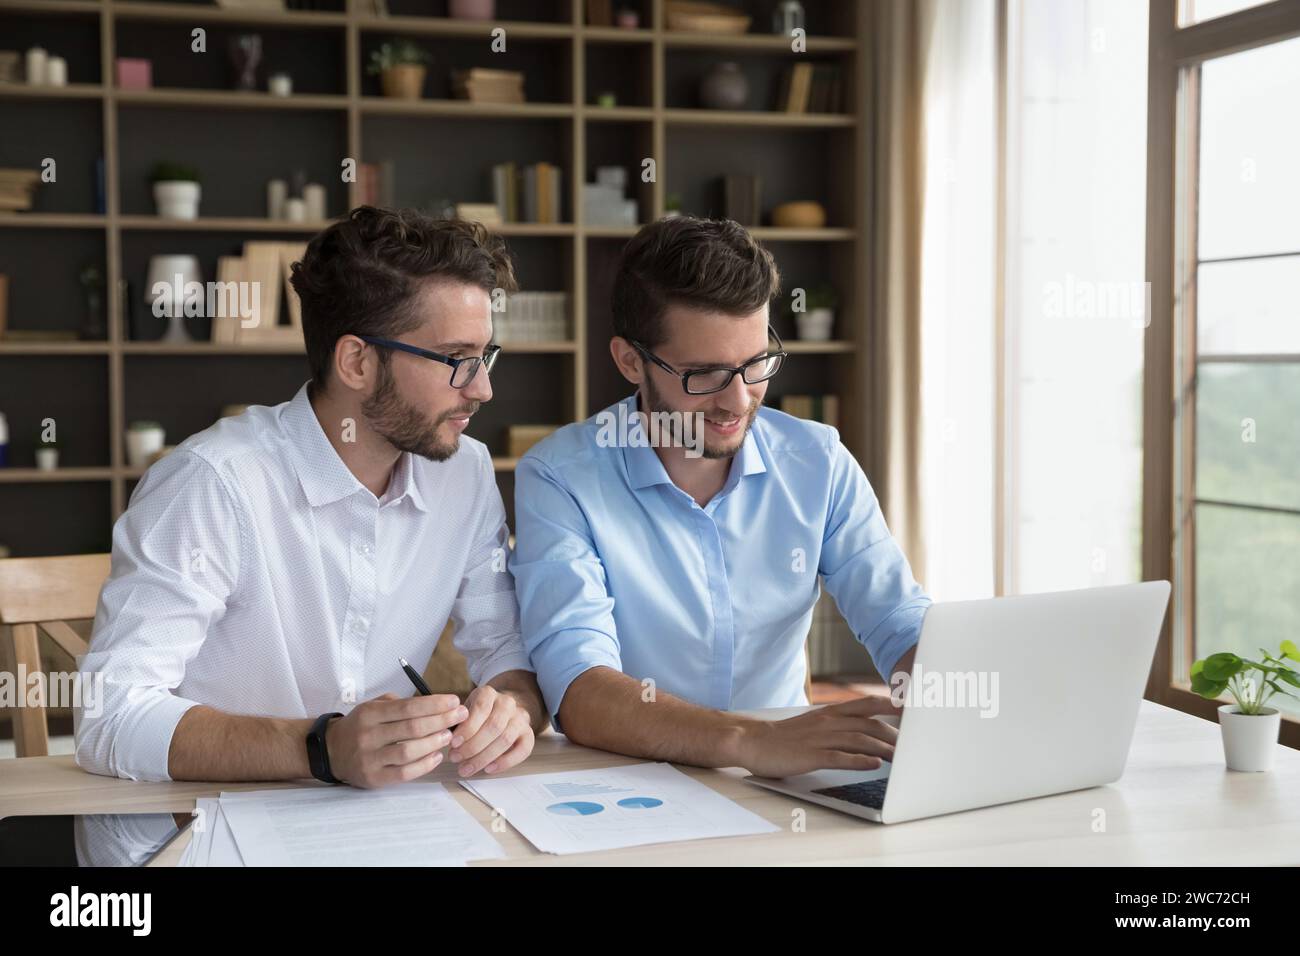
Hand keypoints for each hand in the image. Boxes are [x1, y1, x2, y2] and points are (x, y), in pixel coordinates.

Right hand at [326, 692, 467, 787]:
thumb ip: (400, 704)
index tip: (454, 701)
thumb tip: (436, 704)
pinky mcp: (374, 778)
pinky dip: (424, 765)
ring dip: (434, 743)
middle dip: (441, 720)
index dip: (434, 704)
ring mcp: (370, 759)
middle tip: (460, 716)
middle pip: (412, 728)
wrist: (330, 751)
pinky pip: (404, 773)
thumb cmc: (361, 726)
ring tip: (450, 736)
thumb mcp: (373, 706)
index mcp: (370, 713)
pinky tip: (437, 756)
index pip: (408, 707)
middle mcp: (368, 735)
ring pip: (409, 751)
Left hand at [449, 684, 534, 777]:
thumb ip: (458, 721)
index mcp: (489, 693)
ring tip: (467, 768)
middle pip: (494, 726)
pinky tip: (489, 769)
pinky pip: (523, 750)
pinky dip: (506, 762)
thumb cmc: (477, 714)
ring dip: (484, 757)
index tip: (453, 744)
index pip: (481, 709)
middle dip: (473, 746)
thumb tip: (447, 739)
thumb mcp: (465, 709)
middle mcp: (508, 703)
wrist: (503, 710)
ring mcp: (520, 718)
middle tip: (456, 759)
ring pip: (506, 739)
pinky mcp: (528, 734)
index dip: (467, 728)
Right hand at [737, 695, 902, 777]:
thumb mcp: (813, 724)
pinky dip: (859, 760)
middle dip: (894, 735)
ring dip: (883, 749)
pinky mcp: (811, 756)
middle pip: (869, 725)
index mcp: (829, 713)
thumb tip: (861, 733)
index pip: (866, 705)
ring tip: (903, 759)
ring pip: (859, 740)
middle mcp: (828, 722)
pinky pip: (839, 757)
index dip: (890, 706)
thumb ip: (837, 725)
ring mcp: (820, 738)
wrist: (753, 741)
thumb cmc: (785, 737)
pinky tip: (874, 765)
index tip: (913, 710)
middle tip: (914, 746)